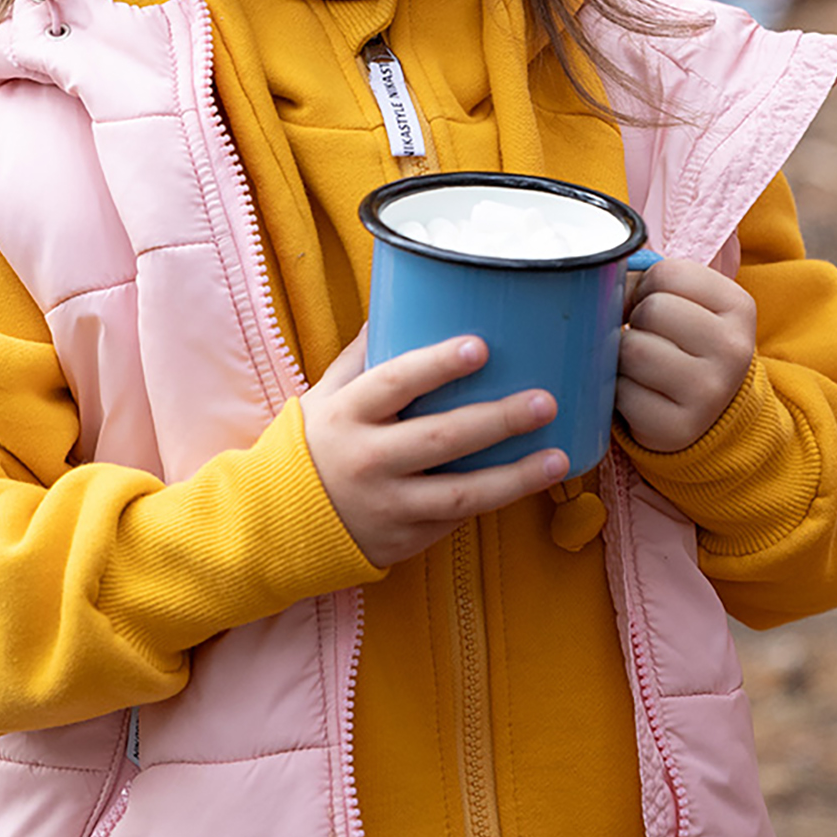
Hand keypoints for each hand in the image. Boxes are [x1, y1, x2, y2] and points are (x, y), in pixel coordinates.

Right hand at [300, 330, 567, 566]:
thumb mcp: (323, 396)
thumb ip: (362, 355)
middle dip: (497, 420)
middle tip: (546, 401)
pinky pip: (457, 519)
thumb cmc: (311, 447)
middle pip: (440, 438)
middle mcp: (367, 460)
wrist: (277, 525)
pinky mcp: (405, 539)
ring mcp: (388, 505)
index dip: (436, 365)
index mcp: (347, 414)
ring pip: (460, 494)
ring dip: (515, 476)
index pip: (393, 383)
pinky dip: (496, 500)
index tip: (479, 346)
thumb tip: (401, 297)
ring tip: (559, 458)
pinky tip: (532, 483)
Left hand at [616, 258, 755, 452]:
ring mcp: (710, 392)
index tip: (658, 307)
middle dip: (636, 322)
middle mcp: (733, 349)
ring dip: (623, 357)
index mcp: (739, 307)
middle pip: (652, 309)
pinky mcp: (678, 427)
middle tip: (650, 340)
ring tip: (642, 367)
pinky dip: (618, 391)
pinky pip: (622, 393)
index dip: (647, 287)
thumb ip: (651, 282)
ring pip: (633, 350)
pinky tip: (640, 394)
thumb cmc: (687, 347)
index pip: (668, 273)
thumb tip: (603, 281)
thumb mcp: (689, 305)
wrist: (712, 414)